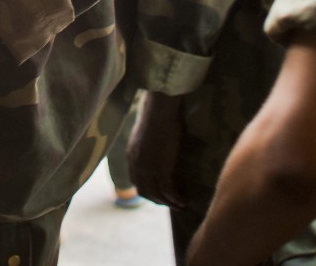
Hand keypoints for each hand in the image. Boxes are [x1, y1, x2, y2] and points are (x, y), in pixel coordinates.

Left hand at [128, 90, 187, 208]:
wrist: (159, 111)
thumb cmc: (156, 115)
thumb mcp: (145, 133)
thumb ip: (146, 145)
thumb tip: (154, 149)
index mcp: (131, 156)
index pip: (135, 181)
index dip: (146, 189)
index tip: (157, 193)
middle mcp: (137, 165)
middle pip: (144, 191)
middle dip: (157, 200)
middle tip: (170, 203)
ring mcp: (148, 168)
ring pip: (157, 194)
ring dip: (169, 203)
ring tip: (180, 205)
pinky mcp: (162, 169)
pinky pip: (168, 190)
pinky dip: (176, 198)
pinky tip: (184, 199)